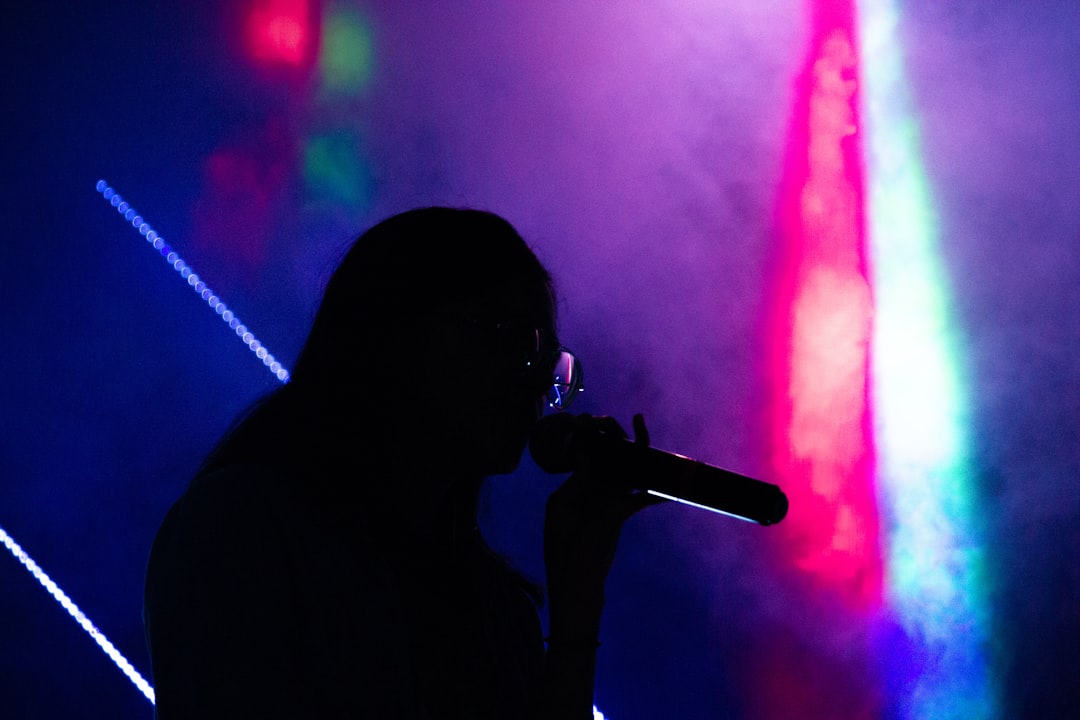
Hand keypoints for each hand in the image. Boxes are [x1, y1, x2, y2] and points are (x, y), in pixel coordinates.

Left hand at [543, 413, 664, 633]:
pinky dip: (655, 487)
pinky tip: (670, 480)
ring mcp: (608, 499)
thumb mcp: (563, 510)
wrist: (576, 583)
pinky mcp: (621, 513)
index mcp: (572, 484)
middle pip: (607, 455)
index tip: (590, 418)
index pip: (584, 451)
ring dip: (637, 450)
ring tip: (641, 426)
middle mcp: (591, 487)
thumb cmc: (562, 549)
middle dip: (614, 436)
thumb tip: (585, 450)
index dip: (588, 433)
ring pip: (626, 469)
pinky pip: (640, 496)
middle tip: (622, 422)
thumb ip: (577, 480)